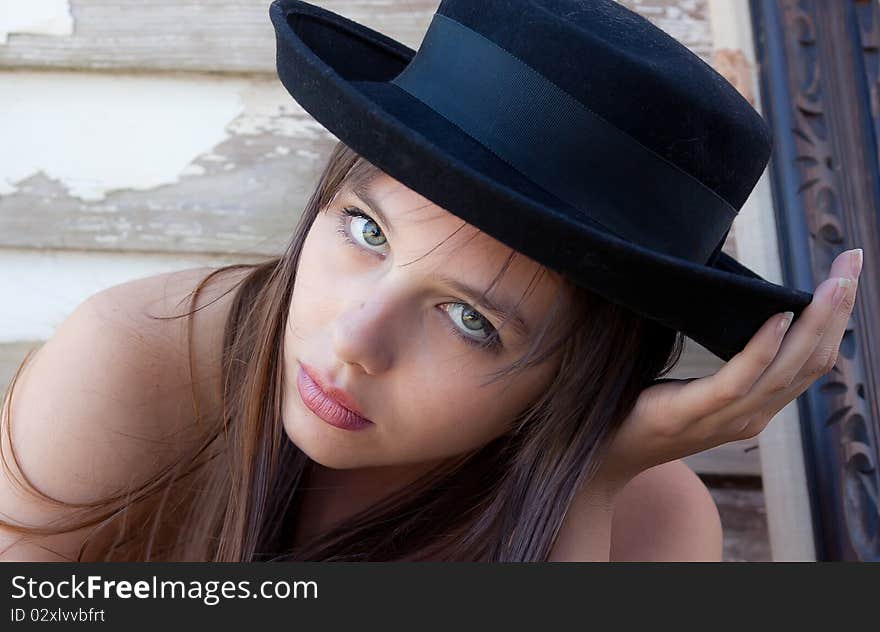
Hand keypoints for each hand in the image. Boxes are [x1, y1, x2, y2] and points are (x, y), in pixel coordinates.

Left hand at [595, 248, 862, 490]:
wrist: (606, 452)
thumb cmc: (645, 409)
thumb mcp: (698, 384)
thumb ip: (725, 356)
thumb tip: (735, 301)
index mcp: (757, 405)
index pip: (811, 360)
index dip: (834, 318)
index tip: (848, 272)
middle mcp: (754, 414)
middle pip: (811, 360)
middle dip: (837, 310)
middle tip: (852, 262)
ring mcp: (729, 418)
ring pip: (787, 367)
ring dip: (814, 321)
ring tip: (832, 282)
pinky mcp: (697, 412)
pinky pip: (740, 379)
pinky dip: (764, 347)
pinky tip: (778, 316)